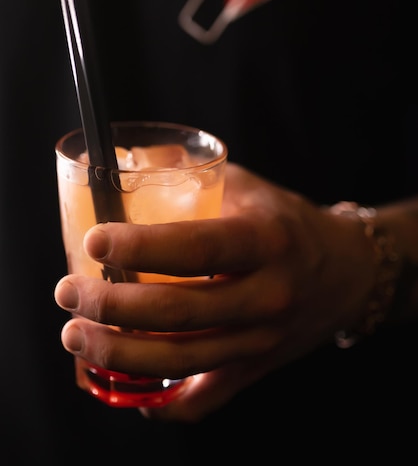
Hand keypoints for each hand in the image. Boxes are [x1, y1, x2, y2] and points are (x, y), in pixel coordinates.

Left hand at [54, 163, 374, 421]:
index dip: (139, 246)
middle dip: (110, 304)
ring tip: (77, 334)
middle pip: (178, 312)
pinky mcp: (257, 368)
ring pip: (182, 360)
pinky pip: (205, 398)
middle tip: (68, 291)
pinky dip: (161, 401)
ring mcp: (263, 340)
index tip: (95, 240)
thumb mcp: (247, 186)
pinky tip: (125, 383)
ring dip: (118, 352)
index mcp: (266, 241)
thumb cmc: (286, 223)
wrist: (344, 271)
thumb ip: (191, 175)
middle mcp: (268, 295)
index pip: (196, 248)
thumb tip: (125, 163)